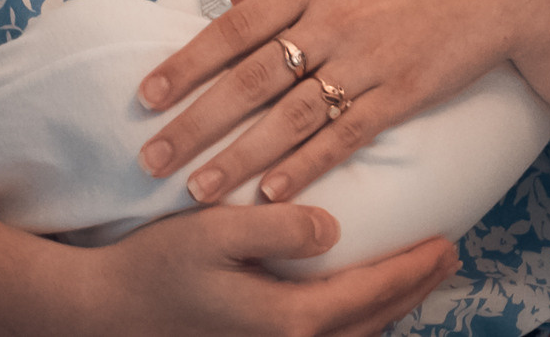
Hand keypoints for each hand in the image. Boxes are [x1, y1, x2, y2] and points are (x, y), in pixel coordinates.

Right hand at [80, 203, 457, 336]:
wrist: (100, 315)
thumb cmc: (154, 267)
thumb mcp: (214, 232)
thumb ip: (279, 228)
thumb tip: (333, 228)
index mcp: (287, 321)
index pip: (371, 293)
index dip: (413, 267)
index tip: (447, 241)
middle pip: (373, 322)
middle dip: (414, 288)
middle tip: (449, 255)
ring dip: (390, 307)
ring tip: (418, 274)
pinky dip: (357, 320)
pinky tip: (361, 299)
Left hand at [136, 0, 549, 205]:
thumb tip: (231, 0)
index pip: (233, 27)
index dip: (185, 64)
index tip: (146, 96)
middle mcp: (334, 17)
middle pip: (250, 79)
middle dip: (195, 123)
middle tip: (151, 158)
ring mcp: (369, 57)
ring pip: (289, 116)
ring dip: (239, 157)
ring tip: (197, 189)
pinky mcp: (403, 91)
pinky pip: (344, 135)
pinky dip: (305, 166)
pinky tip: (272, 193)